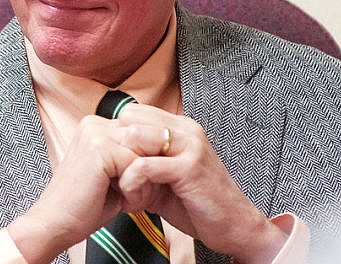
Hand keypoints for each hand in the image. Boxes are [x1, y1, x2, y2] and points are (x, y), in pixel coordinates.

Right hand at [7, 115, 139, 263]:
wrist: (56, 224)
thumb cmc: (85, 205)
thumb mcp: (115, 175)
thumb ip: (133, 158)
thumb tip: (168, 151)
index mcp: (96, 126)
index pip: (143, 134)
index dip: (148, 163)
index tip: (141, 188)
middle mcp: (94, 124)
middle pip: (147, 140)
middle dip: (150, 171)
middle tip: (138, 197)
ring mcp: (95, 133)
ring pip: (145, 152)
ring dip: (145, 181)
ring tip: (131, 200)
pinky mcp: (99, 148)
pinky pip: (138, 164)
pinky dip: (137, 189)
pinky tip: (124, 202)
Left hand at [115, 105, 287, 262]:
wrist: (234, 227)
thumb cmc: (195, 202)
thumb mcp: (162, 175)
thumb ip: (139, 160)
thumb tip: (106, 154)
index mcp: (178, 126)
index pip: (131, 112)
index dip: (117, 137)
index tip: (116, 166)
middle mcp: (184, 129)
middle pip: (129, 119)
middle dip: (117, 149)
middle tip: (118, 179)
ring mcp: (189, 145)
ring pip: (134, 136)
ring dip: (122, 167)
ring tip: (127, 193)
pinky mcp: (189, 167)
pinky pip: (144, 166)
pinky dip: (131, 184)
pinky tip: (134, 202)